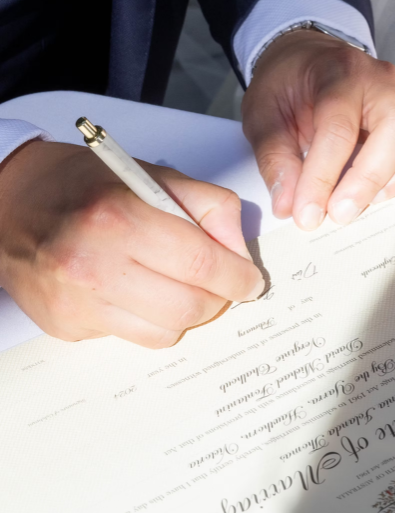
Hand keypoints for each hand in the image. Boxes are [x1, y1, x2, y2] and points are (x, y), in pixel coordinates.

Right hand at [0, 141, 263, 346]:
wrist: (11, 202)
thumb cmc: (85, 184)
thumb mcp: (153, 175)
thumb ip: (208, 206)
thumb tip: (238, 251)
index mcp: (118, 217)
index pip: (200, 264)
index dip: (238, 277)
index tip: (251, 281)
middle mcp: (93, 265)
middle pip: (188, 307)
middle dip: (219, 299)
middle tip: (222, 285)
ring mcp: (77, 303)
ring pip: (165, 333)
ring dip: (185, 313)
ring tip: (177, 285)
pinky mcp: (66, 327)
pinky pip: (131, 337)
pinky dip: (148, 319)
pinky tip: (135, 290)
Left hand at [242, 29, 394, 229]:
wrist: (306, 58)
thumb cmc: (286, 87)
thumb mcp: (262, 116)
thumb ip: (276, 159)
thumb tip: (290, 206)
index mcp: (338, 73)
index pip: (338, 128)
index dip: (322, 177)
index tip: (307, 215)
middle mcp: (382, 80)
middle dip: (370, 179)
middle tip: (341, 214)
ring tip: (374, 199)